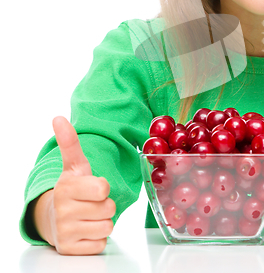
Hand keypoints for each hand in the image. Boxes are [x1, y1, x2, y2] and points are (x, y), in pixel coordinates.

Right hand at [33, 116, 115, 254]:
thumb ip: (70, 143)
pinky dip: (97, 238)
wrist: (52, 218)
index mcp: (67, 186)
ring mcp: (65, 231)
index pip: (103, 188)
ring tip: (89, 216)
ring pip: (107, 227)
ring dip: (103, 221)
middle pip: (108, 208)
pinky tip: (86, 230)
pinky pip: (100, 243)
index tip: (93, 186)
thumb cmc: (72, 189)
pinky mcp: (69, 249)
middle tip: (92, 203)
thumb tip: (58, 117)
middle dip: (105, 205)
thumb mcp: (74, 165)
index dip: (103, 187)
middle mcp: (63, 210)